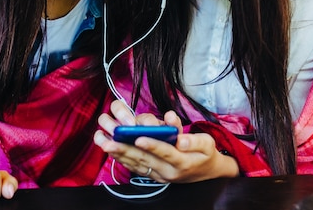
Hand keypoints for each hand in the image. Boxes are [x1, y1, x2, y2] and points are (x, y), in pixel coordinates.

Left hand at [94, 100, 238, 182]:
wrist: (207, 172)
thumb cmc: (206, 154)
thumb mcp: (208, 144)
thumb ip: (195, 140)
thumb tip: (181, 137)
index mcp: (182, 162)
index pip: (165, 152)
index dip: (152, 144)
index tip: (139, 137)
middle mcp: (168, 172)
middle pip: (144, 159)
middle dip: (125, 150)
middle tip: (109, 142)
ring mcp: (159, 175)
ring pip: (136, 164)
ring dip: (119, 154)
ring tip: (104, 144)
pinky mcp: (153, 175)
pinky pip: (135, 167)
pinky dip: (122, 159)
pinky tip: (110, 151)